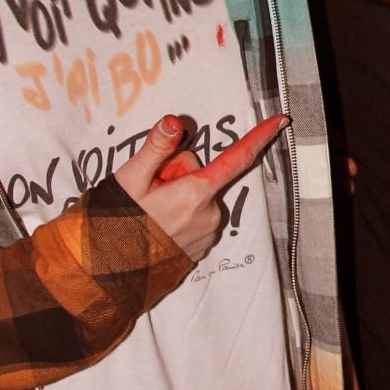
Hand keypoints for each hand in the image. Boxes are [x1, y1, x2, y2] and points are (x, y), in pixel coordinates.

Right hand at [114, 112, 288, 260]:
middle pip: (202, 175)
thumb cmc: (117, 222)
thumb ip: (157, 147)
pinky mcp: (200, 248)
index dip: (260, 136)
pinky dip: (179, 216)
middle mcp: (210, 214)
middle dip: (178, 175)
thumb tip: (174, 122)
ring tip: (150, 211)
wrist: (108, 270)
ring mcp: (207, 234)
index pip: (236, 158)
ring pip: (198, 197)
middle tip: (150, 190)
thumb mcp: (130, 179)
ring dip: (177, 197)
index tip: (281, 120)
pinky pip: (196, 218)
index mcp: (196, 193)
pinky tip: (157, 224)